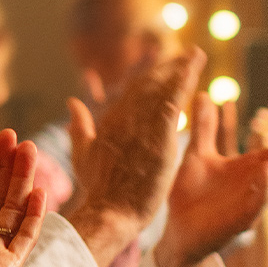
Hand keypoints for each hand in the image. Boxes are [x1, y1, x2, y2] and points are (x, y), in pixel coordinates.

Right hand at [67, 47, 204, 229]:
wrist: (109, 211)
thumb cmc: (98, 190)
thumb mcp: (82, 154)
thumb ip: (79, 126)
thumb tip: (71, 102)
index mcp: (109, 121)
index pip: (132, 90)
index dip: (148, 73)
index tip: (162, 60)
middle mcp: (124, 117)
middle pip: (148, 84)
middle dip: (168, 67)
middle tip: (188, 55)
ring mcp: (141, 126)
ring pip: (162, 89)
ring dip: (180, 70)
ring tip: (196, 56)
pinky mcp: (159, 136)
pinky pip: (173, 102)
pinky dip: (183, 83)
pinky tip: (194, 69)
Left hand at [154, 93, 267, 266]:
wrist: (176, 230)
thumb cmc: (189, 195)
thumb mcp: (197, 154)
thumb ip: (204, 128)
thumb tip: (204, 94)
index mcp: (250, 168)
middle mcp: (257, 184)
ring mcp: (252, 202)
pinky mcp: (243, 219)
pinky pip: (260, 202)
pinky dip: (264, 185)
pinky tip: (264, 169)